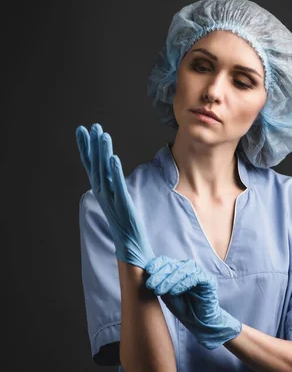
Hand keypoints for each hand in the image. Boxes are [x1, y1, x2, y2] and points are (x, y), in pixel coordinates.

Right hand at [75, 123, 153, 267]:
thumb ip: (111, 181)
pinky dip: (114, 171)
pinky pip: (117, 186)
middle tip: (92, 126)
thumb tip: (109, 164)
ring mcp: (110, 199)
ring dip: (103, 153)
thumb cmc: (124, 221)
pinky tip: (113, 157)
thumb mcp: (115, 197)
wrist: (129, 245)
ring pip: (104, 172)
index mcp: (99, 189)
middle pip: (95, 164)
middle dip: (93, 145)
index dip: (85, 146)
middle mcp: (101, 192)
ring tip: (103, 135)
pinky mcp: (122, 205)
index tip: (81, 130)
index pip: (90, 164)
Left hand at [144, 255, 241, 349]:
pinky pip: (195, 277)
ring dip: (170, 280)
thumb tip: (144, 278)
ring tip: (160, 291)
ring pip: (183, 270)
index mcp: (177, 269)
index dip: (156, 264)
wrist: (199, 322)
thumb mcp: (166, 295)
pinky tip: (174, 292)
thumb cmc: (183, 307)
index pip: (165, 261)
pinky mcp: (208, 281)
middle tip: (150, 284)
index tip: (147, 271)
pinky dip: (183, 284)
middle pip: (172, 265)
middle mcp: (187, 268)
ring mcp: (198, 273)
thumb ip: (158, 285)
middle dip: (160, 274)